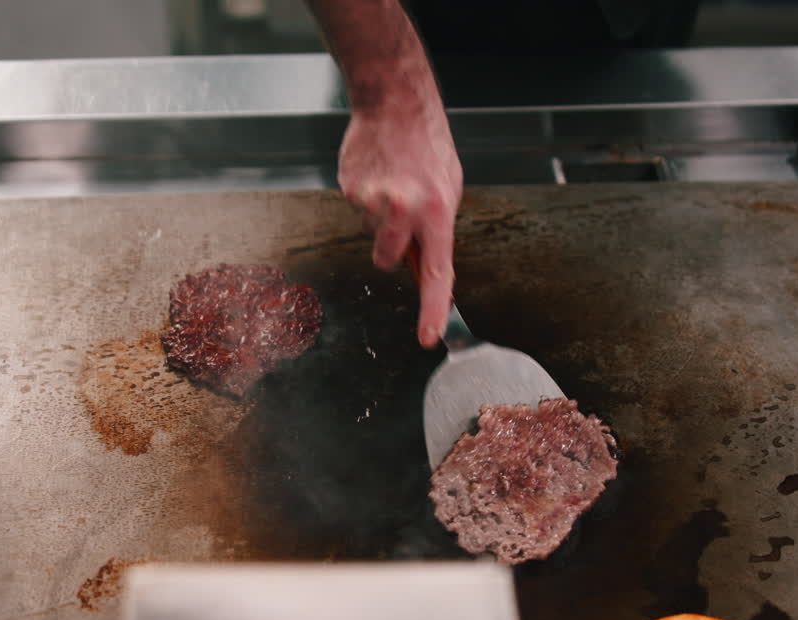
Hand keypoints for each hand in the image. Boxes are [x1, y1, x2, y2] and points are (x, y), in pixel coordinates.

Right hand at [338, 100, 462, 348]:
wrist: (394, 104)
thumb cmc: (427, 144)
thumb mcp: (448, 189)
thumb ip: (437, 231)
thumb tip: (430, 269)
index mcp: (435, 212)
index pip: (435, 274)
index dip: (433, 311)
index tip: (429, 337)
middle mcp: (402, 210)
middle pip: (387, 260)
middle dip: (392, 247)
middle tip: (402, 217)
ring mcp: (370, 201)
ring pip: (371, 233)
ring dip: (380, 218)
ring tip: (393, 184)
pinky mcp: (348, 190)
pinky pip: (357, 210)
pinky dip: (367, 198)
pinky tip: (378, 174)